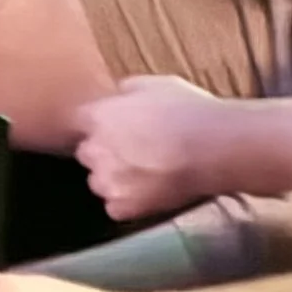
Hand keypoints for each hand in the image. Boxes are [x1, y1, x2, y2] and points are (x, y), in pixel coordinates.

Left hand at [76, 72, 232, 220]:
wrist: (212, 149)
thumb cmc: (189, 111)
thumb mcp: (158, 84)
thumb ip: (128, 89)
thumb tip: (118, 94)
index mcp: (98, 116)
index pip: (79, 122)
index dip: (97, 125)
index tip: (114, 128)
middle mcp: (94, 149)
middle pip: (86, 153)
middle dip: (103, 152)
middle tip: (134, 150)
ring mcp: (106, 181)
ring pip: (98, 182)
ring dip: (114, 178)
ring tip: (145, 173)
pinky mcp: (121, 207)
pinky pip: (115, 207)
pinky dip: (129, 203)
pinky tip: (150, 192)